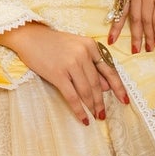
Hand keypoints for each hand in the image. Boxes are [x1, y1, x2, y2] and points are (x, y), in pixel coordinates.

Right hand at [0, 22, 130, 123]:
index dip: (118, 87)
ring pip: (87, 91)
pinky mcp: (58, 74)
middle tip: (104, 114)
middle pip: (97, 83)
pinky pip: (72, 96)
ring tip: (95, 116)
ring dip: (92, 106)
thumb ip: (92, 65)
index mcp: (91, 46)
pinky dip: (79, 109)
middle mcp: (83, 54)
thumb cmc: (53, 43)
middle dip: (102, 101)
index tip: (124, 100)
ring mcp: (71, 63)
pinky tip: (83, 118)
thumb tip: (107, 87)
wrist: (30, 37)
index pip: (109, 69)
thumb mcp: (76, 48)